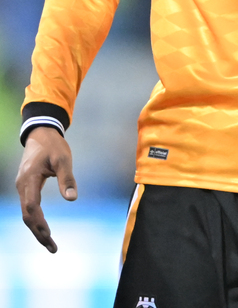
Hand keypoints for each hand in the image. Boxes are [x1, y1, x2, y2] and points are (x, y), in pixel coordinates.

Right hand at [15, 127, 77, 252]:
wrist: (40, 132)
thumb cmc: (53, 145)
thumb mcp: (63, 158)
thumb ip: (67, 178)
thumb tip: (72, 199)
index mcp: (29, 179)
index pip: (32, 207)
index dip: (39, 223)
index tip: (50, 235)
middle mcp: (22, 185)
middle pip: (27, 215)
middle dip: (38, 233)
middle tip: (53, 248)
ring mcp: (21, 186)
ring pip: (26, 213)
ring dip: (36, 228)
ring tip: (49, 242)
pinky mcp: (25, 186)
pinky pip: (28, 207)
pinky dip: (35, 219)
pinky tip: (43, 227)